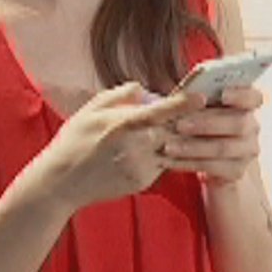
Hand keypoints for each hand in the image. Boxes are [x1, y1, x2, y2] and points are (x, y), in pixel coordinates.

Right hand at [27, 82, 205, 214]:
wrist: (60, 182)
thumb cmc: (74, 140)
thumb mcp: (91, 109)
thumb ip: (121, 94)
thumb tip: (145, 89)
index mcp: (125, 124)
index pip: (163, 111)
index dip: (185, 103)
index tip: (203, 96)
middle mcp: (137, 146)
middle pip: (177, 131)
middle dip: (194, 122)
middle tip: (211, 112)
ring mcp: (142, 167)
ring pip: (175, 150)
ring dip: (186, 140)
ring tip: (198, 131)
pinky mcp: (143, 182)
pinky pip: (163, 165)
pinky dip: (168, 155)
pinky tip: (167, 147)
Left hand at [161, 85, 262, 186]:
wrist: (203, 156)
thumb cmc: (199, 121)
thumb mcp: (198, 106)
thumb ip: (197, 95)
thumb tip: (191, 86)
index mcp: (247, 105)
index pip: (254, 97)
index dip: (242, 95)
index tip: (223, 94)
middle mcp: (252, 127)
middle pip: (238, 123)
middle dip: (207, 124)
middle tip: (180, 125)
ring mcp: (247, 151)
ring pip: (223, 148)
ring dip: (194, 147)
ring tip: (169, 146)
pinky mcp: (236, 171)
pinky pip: (213, 168)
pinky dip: (189, 163)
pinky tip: (170, 161)